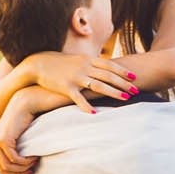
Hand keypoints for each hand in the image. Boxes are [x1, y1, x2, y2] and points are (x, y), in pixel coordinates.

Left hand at [0, 96, 38, 173]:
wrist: (28, 101)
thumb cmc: (30, 118)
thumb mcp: (23, 137)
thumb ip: (21, 149)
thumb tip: (24, 163)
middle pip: (3, 170)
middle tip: (31, 171)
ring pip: (8, 166)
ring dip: (23, 168)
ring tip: (34, 162)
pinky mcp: (4, 139)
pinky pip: (13, 159)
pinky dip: (24, 162)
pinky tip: (33, 157)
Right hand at [22, 51, 137, 107]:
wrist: (37, 63)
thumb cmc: (59, 63)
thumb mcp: (77, 60)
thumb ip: (90, 64)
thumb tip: (103, 69)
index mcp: (88, 60)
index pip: (109, 65)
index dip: (122, 71)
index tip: (134, 77)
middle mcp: (84, 67)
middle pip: (108, 76)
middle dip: (124, 83)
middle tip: (136, 90)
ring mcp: (75, 77)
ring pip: (98, 85)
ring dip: (113, 92)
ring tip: (126, 99)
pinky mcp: (66, 87)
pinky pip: (78, 98)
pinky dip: (87, 106)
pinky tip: (95, 113)